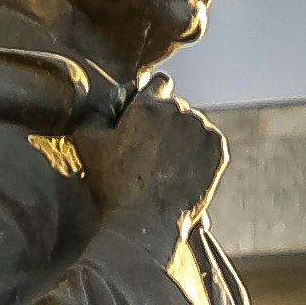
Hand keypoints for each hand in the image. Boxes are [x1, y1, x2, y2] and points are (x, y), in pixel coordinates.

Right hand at [75, 83, 228, 233]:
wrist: (147, 222)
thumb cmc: (113, 185)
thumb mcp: (88, 141)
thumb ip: (99, 106)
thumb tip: (122, 91)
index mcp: (148, 105)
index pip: (159, 83)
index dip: (152, 98)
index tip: (148, 115)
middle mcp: (179, 111)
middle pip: (176, 107)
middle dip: (165, 121)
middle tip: (150, 151)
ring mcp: (202, 130)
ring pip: (193, 124)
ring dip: (182, 136)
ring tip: (166, 166)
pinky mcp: (218, 149)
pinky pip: (208, 140)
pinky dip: (198, 151)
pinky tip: (181, 170)